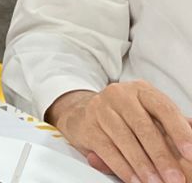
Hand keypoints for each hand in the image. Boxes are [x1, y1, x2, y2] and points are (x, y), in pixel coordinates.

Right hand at [48, 83, 191, 182]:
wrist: (83, 111)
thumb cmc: (128, 115)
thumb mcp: (151, 112)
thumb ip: (174, 123)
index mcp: (141, 90)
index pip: (163, 108)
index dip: (178, 131)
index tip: (190, 153)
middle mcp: (119, 95)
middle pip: (143, 127)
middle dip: (162, 156)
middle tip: (176, 178)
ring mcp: (100, 109)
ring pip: (125, 140)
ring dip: (143, 166)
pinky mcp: (87, 126)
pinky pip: (107, 150)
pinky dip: (123, 168)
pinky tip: (135, 181)